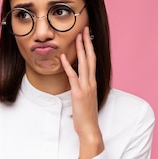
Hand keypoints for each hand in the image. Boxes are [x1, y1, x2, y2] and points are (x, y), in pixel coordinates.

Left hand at [60, 26, 103, 158]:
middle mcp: (91, 82)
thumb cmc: (87, 116)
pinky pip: (73, 76)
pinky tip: (64, 56)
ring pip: (84, 64)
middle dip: (87, 43)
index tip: (87, 36)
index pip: (93, 61)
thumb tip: (78, 83)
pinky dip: (68, 66)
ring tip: (77, 37)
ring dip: (80, 50)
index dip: (90, 48)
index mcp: (93, 83)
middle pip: (90, 58)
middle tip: (84, 29)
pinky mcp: (78, 93)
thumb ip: (83, 89)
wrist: (90, 128)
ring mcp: (85, 87)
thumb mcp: (86, 99)